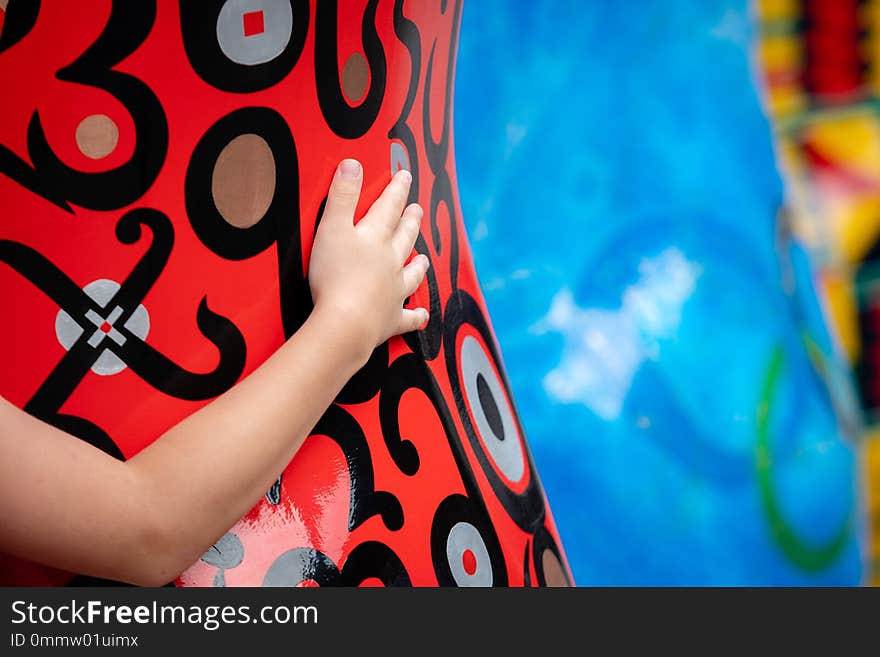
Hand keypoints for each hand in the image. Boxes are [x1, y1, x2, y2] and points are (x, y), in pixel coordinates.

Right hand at [308, 159, 429, 363]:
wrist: (346, 323)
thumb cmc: (334, 275)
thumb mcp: (331, 228)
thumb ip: (342, 196)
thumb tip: (353, 163)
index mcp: (375, 238)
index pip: (388, 207)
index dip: (396, 190)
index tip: (405, 175)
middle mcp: (390, 262)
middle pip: (404, 237)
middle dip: (411, 221)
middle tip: (417, 210)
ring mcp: (394, 291)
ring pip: (412, 274)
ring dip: (418, 265)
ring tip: (424, 258)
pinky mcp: (391, 319)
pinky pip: (407, 318)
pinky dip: (416, 316)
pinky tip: (422, 315)